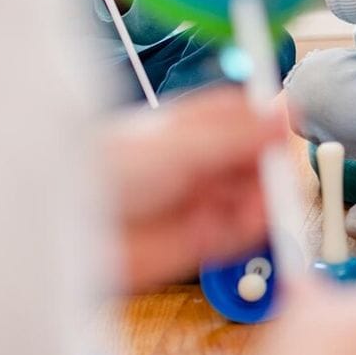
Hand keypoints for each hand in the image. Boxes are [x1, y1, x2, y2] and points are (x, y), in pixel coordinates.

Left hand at [96, 85, 285, 291]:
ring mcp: (197, 203)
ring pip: (250, 196)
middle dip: (269, 165)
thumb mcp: (177, 146)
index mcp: (188, 130)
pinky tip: (253, 224)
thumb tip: (281, 113)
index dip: (266, 120)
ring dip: (264, 199)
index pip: (240, 117)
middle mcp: (195, 165)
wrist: (67, 231)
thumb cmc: (99, 176)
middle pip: (253, 160)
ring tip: (262, 203)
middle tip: (277, 170)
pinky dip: (253, 229)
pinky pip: (238, 234)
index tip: (288, 123)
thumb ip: (234, 135)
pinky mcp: (196, 242)